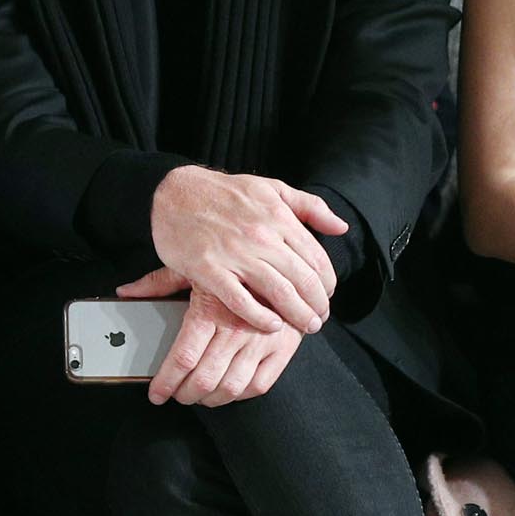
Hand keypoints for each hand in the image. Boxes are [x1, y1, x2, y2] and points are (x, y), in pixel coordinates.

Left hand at [131, 278, 300, 406]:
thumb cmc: (234, 263)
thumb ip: (159, 284)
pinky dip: (238, 395)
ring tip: (198, 396)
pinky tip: (227, 391)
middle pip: (203, 379)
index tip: (156, 394)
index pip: (182, 358)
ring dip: (209, 399)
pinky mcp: (283, 349)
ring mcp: (262, 341)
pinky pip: (258, 385)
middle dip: (184, 394)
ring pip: (230, 388)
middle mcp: (237, 329)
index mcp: (211, 310)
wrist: (284, 259)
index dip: (165, 383)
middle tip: (176, 395)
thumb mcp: (195, 267)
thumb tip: (126, 292)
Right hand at [149, 165, 346, 335]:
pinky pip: (240, 301)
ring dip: (297, 315)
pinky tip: (272, 326)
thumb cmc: (224, 193)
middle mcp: (261, 236)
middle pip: (302, 279)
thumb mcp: (273, 188)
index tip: (328, 296)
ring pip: (278, 293)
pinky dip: (260, 317)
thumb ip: (310, 207)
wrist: (173, 193)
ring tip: (305, 326)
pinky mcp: (208, 270)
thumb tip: (341, 227)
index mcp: (279, 216)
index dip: (328, 283)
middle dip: (317, 305)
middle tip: (320, 319)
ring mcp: (234, 254)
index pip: (316, 258)